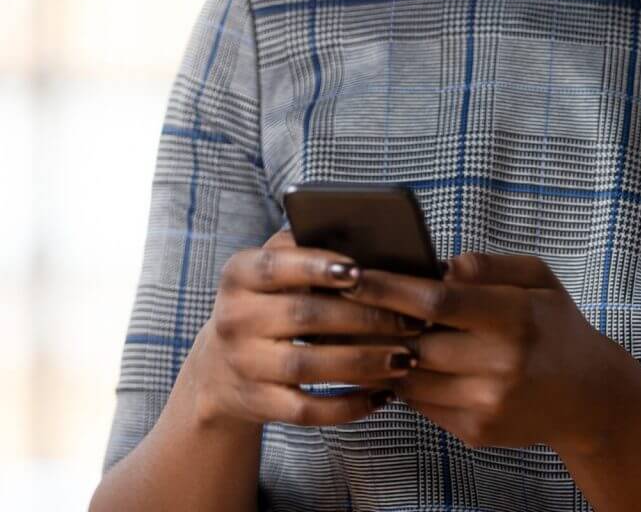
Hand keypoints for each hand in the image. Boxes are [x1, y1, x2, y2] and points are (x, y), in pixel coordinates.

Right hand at [190, 228, 424, 428]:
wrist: (219, 367)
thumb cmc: (270, 300)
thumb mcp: (275, 268)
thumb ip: (309, 246)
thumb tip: (371, 238)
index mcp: (239, 273)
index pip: (277, 265)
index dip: (318, 266)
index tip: (360, 270)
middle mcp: (234, 318)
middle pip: (305, 316)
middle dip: (364, 317)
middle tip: (411, 319)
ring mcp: (243, 364)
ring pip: (309, 365)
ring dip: (363, 362)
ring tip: (405, 357)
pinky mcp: (258, 404)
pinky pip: (307, 410)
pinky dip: (348, 406)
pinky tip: (383, 393)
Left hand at [337, 252, 630, 452]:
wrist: (588, 395)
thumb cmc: (556, 324)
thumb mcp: (537, 277)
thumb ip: (489, 265)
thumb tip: (440, 265)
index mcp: (514, 316)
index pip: (437, 301)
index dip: (389, 287)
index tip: (352, 272)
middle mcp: (500, 364)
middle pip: (416, 341)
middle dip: (373, 320)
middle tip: (338, 298)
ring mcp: (486, 403)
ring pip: (411, 376)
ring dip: (380, 352)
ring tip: (354, 328)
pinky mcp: (476, 431)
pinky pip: (422, 403)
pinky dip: (402, 380)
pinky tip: (392, 359)